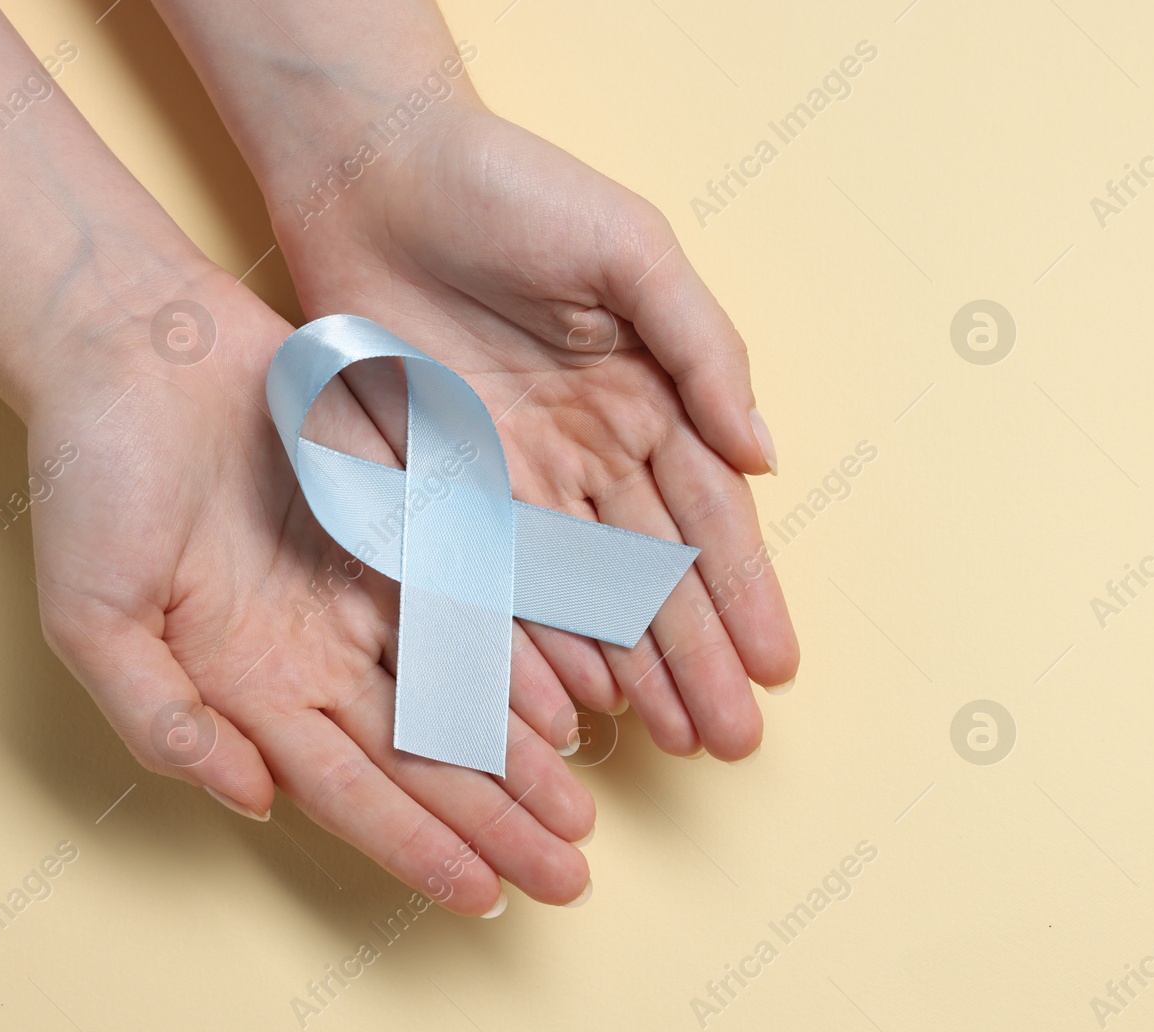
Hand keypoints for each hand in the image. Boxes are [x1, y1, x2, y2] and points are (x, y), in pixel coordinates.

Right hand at [27, 267, 593, 913]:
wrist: (140, 345)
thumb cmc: (95, 474)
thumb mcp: (94, 612)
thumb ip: (162, 715)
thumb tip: (255, 800)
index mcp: (251, 686)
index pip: (351, 790)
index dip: (417, 845)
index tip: (483, 895)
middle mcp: (322, 653)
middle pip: (425, 759)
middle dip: (496, 822)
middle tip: (569, 877)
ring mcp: (370, 592)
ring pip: (466, 692)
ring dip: (525, 757)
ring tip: (583, 813)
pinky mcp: (408, 527)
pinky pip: (483, 600)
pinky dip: (528, 651)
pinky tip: (579, 699)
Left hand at [271, 105, 799, 760]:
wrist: (376, 170)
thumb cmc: (517, 192)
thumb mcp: (636, 254)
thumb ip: (706, 352)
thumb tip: (766, 458)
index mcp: (650, 400)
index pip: (709, 518)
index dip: (744, 594)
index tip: (778, 666)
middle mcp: (590, 455)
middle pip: (652, 578)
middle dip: (696, 659)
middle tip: (731, 739)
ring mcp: (514, 480)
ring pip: (579, 600)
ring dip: (625, 671)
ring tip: (667, 740)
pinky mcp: (437, 488)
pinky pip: (488, 582)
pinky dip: (526, 642)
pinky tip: (565, 701)